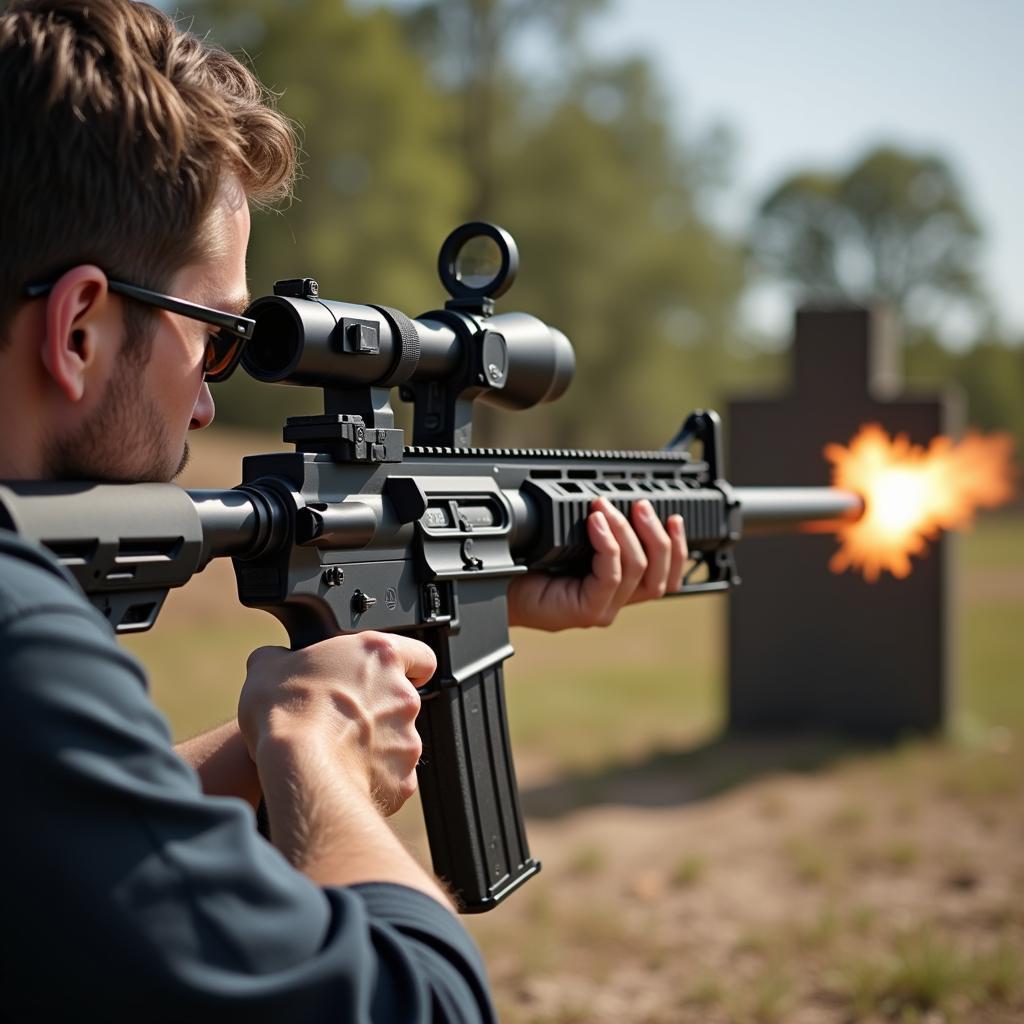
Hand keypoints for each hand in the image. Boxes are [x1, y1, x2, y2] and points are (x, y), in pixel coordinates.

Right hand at [238, 633, 436, 815]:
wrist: (297, 764)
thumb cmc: (287, 711)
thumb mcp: (267, 667)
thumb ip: (281, 658)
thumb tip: (274, 662)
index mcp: (380, 655)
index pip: (421, 656)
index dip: (410, 667)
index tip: (395, 676)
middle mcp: (402, 694)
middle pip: (402, 701)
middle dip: (378, 710)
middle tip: (343, 718)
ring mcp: (407, 737)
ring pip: (397, 740)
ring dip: (375, 744)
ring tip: (336, 750)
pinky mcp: (403, 777)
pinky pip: (392, 776)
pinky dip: (373, 777)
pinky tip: (343, 774)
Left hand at [507, 497, 687, 631]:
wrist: (498, 585)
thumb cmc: (529, 563)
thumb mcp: (572, 542)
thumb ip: (599, 532)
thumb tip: (615, 501)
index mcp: (619, 586)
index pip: (666, 575)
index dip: (677, 547)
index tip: (675, 517)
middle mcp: (616, 600)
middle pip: (660, 575)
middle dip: (655, 534)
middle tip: (640, 504)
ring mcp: (604, 609)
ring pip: (638, 571)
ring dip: (627, 532)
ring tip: (606, 508)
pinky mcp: (588, 611)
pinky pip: (611, 576)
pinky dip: (608, 545)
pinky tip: (594, 524)